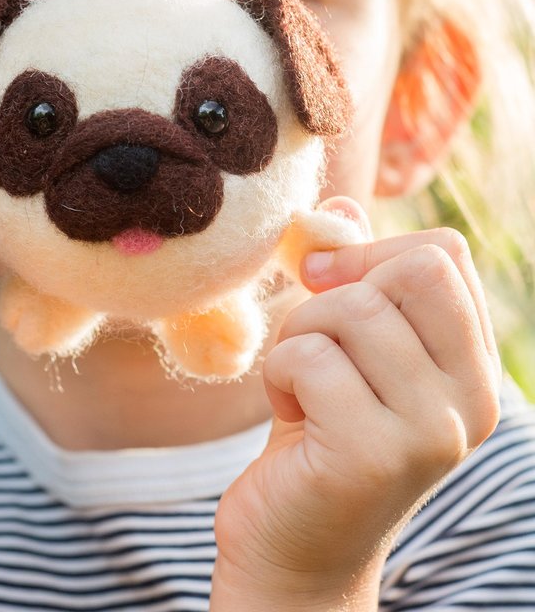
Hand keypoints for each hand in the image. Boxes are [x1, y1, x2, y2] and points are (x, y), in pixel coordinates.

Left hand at [211, 198, 501, 610]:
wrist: (293, 545)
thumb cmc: (315, 435)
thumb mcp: (341, 349)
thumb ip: (350, 278)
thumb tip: (339, 205)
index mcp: (470, 366)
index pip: (443, 255)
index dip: (368, 251)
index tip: (320, 280)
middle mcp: (471, 400)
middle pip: (410, 270)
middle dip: (334, 293)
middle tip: (308, 341)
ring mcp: (430, 430)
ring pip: (350, 310)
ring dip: (297, 337)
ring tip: (297, 385)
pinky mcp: (373, 455)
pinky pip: (309, 357)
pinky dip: (279, 373)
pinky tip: (289, 414)